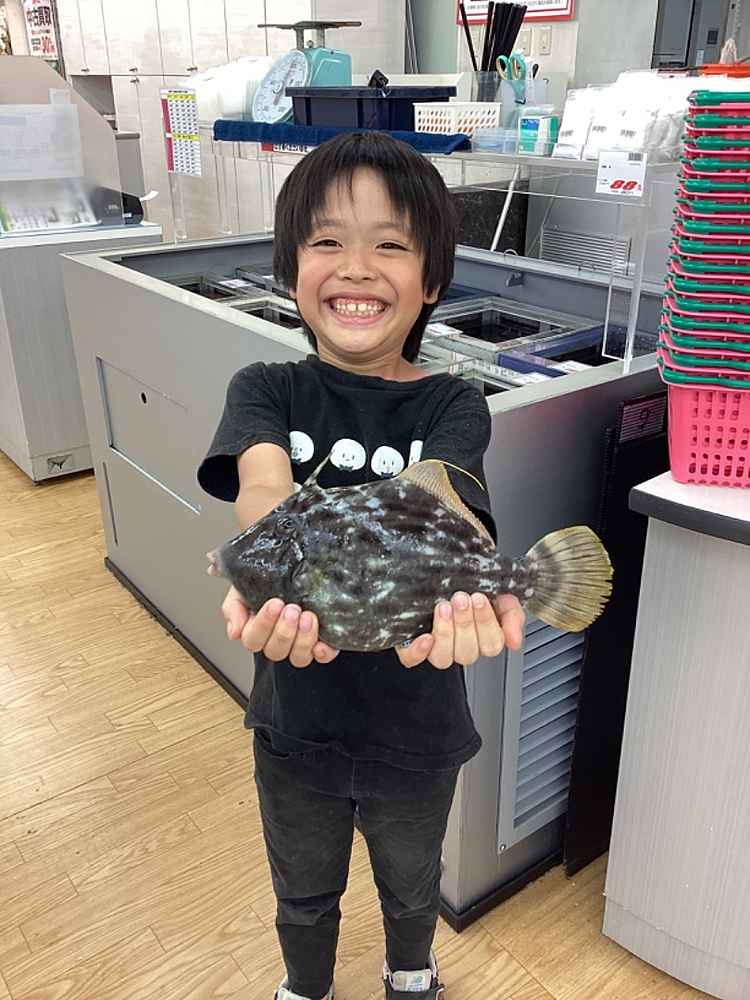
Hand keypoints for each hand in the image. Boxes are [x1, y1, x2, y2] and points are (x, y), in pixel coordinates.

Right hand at [221, 586, 338, 667]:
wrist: (298, 565)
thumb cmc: (268, 579)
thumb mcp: (243, 587)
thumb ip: (233, 607)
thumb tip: (234, 632)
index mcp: (255, 630)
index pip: (252, 639)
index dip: (263, 625)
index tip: (274, 603)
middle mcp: (277, 640)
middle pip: (275, 651)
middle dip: (284, 631)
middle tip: (292, 609)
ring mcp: (298, 645)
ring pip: (298, 658)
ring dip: (303, 640)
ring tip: (308, 617)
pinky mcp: (321, 644)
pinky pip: (322, 656)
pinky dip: (323, 652)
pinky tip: (322, 642)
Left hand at [395, 592, 524, 669]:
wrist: (441, 568)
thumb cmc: (470, 582)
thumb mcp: (499, 592)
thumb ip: (512, 615)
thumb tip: (514, 643)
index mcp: (483, 637)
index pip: (491, 645)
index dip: (486, 624)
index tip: (480, 598)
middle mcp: (461, 645)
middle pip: (468, 653)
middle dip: (465, 623)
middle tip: (461, 598)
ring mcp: (437, 647)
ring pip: (443, 658)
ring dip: (446, 633)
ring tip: (443, 607)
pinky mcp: (413, 645)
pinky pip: (413, 659)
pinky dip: (418, 651)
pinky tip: (425, 637)